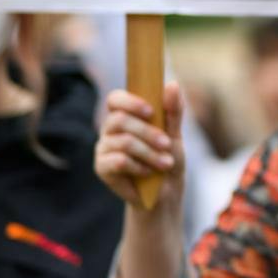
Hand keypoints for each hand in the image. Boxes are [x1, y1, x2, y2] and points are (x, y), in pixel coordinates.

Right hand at [94, 83, 185, 214]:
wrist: (165, 192)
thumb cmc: (167, 158)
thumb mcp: (175, 134)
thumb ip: (173, 111)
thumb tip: (172, 84)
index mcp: (125, 115)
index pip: (115, 99)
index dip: (130, 102)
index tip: (150, 111)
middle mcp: (110, 129)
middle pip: (119, 120)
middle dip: (148, 132)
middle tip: (167, 144)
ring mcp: (103, 148)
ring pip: (123, 141)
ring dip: (149, 152)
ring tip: (166, 163)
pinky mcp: (102, 167)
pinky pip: (118, 161)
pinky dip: (139, 166)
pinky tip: (148, 172)